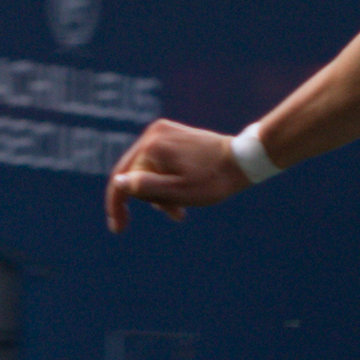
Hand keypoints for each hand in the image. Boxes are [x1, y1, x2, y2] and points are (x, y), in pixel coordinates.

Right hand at [104, 118, 253, 232]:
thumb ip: (146, 188)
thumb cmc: (213, 180)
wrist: (243, 159)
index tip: (118, 228)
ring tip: (181, 208)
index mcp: (151, 148)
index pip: (122, 180)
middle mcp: (153, 134)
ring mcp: (162, 131)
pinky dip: (165, 178)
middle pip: (133, 173)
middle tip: (174, 215)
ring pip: (146, 168)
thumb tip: (119, 183)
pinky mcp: (172, 133)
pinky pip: (157, 159)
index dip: (117, 206)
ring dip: (159, 190)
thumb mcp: (179, 192)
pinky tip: (181, 192)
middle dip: (148, 198)